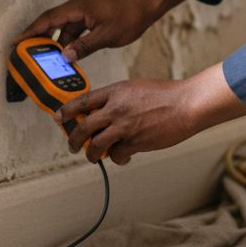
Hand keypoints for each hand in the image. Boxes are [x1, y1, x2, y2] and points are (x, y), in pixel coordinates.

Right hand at [15, 0, 156, 61]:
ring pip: (61, 28)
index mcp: (77, 8)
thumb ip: (84, 46)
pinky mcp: (88, 18)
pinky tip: (65, 56)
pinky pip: (71, 31)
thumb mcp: (106, 36)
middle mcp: (76, 8)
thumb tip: (65, 57)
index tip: (16, 42)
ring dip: (53, 42)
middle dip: (35, 36)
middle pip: (49, 22)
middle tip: (22, 51)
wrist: (144, 7)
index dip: (30, 31)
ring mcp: (81, 12)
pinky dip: (66, 42)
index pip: (48, 20)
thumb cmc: (128, 18)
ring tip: (43, 59)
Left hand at [58, 65, 245, 163]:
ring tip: (93, 156)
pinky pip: (117, 155)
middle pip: (83, 127)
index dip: (67, 111)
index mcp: (115, 92)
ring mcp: (124, 126)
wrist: (186, 104)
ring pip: (95, 146)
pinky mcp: (135, 142)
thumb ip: (116, 99)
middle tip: (72, 145)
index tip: (59, 118)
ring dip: (91, 154)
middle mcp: (116, 108)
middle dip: (73, 139)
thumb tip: (99, 114)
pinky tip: (124, 156)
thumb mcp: (134, 88)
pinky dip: (118, 158)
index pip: (82, 101)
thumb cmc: (164, 95)